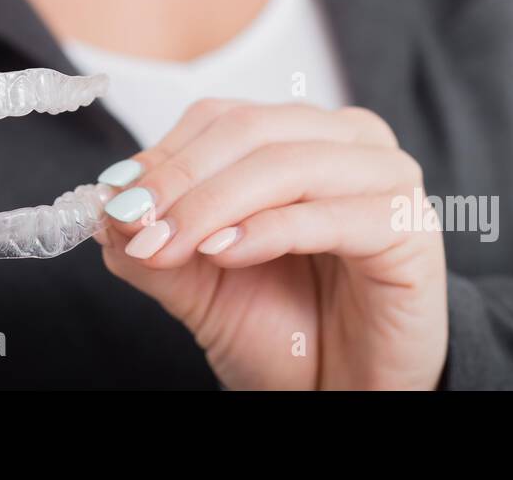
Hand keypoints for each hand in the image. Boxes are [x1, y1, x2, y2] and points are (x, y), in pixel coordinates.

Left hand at [98, 100, 447, 389]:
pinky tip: (224, 254)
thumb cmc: (288, 332)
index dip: (163, 156)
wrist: (349, 393)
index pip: (222, 119)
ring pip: (285, 164)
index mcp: (303, 135)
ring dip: (212, 205)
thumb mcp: (200, 282)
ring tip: (167, 245)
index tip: (114, 202)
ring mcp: (387, 178)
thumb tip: (103, 204)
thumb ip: (154, 239)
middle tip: (133, 225)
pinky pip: (328, 215)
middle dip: (179, 180)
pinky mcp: (409, 227)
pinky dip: (266, 230)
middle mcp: (351, 141)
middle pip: (250, 131)